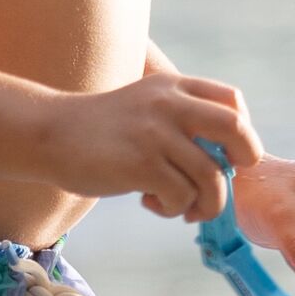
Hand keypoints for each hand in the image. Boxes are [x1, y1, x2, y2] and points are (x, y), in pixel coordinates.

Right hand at [40, 74, 265, 224]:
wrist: (50, 134)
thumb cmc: (104, 130)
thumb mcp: (146, 105)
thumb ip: (183, 118)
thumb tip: (228, 160)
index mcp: (174, 86)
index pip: (232, 102)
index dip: (242, 132)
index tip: (226, 154)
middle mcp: (170, 104)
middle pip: (236, 129)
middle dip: (244, 160)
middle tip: (222, 182)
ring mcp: (156, 133)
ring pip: (212, 176)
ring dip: (204, 202)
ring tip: (181, 206)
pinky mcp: (141, 164)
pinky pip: (182, 196)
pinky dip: (174, 208)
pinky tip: (151, 202)